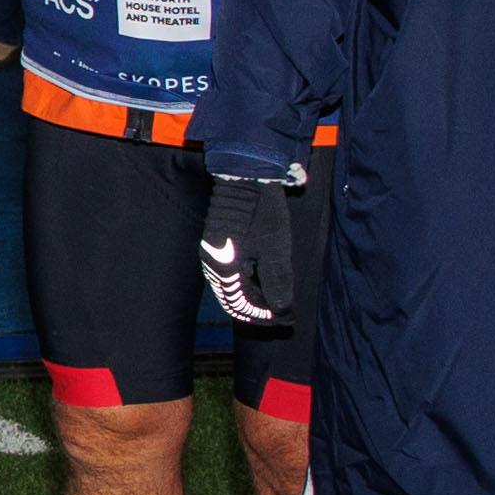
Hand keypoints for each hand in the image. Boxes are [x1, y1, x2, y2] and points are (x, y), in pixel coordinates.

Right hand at [200, 172, 309, 331]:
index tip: (284, 317)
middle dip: (257, 307)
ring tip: (275, 297)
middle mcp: (212, 264)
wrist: (246, 177)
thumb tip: (280, 310)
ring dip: (252, 295)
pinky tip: (261, 278)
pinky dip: (245, 281)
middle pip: (233, 298)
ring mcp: (211, 254)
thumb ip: (277, 282)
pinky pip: (228, 273)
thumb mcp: (276, 249)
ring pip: (231, 286)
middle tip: (282, 310)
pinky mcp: (215, 244)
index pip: (240, 304)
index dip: (262, 315)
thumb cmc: (263, 212)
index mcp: (224, 268)